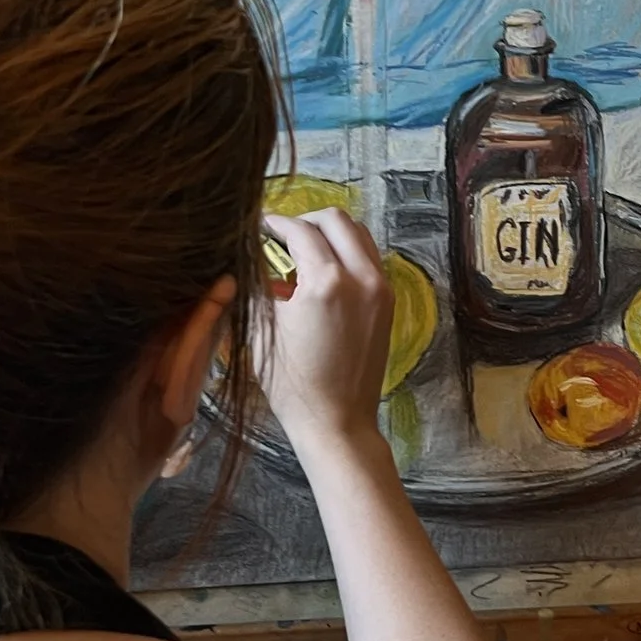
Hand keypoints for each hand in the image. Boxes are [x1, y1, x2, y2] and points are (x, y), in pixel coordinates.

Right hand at [257, 208, 393, 445]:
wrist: (337, 420)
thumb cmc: (292, 382)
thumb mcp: (262, 330)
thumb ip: (259, 284)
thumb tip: (252, 256)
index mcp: (327, 282)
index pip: (300, 231)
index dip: (275, 223)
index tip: (259, 226)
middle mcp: (361, 277)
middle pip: (337, 220)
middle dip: (306, 220)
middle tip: (282, 235)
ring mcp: (381, 289)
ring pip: (359, 235)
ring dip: (331, 234)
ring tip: (303, 251)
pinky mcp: (388, 303)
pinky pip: (369, 259)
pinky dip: (348, 253)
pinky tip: (323, 271)